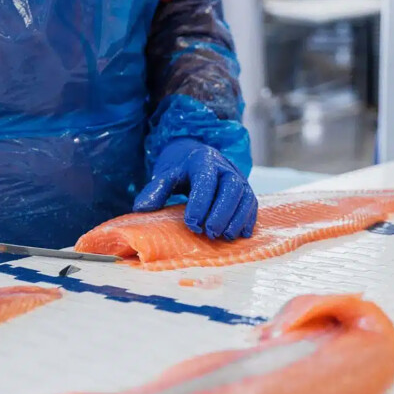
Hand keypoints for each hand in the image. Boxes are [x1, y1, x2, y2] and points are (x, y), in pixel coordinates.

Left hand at [134, 139, 257, 239]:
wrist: (197, 156)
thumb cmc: (181, 170)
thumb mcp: (166, 175)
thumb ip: (154, 190)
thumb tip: (142, 209)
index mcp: (203, 160)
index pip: (206, 180)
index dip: (200, 202)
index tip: (191, 223)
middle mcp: (225, 167)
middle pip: (231, 188)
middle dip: (222, 213)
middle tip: (210, 233)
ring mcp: (239, 178)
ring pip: (245, 196)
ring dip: (237, 219)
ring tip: (225, 237)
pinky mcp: (246, 190)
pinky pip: (252, 204)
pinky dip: (247, 220)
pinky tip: (239, 235)